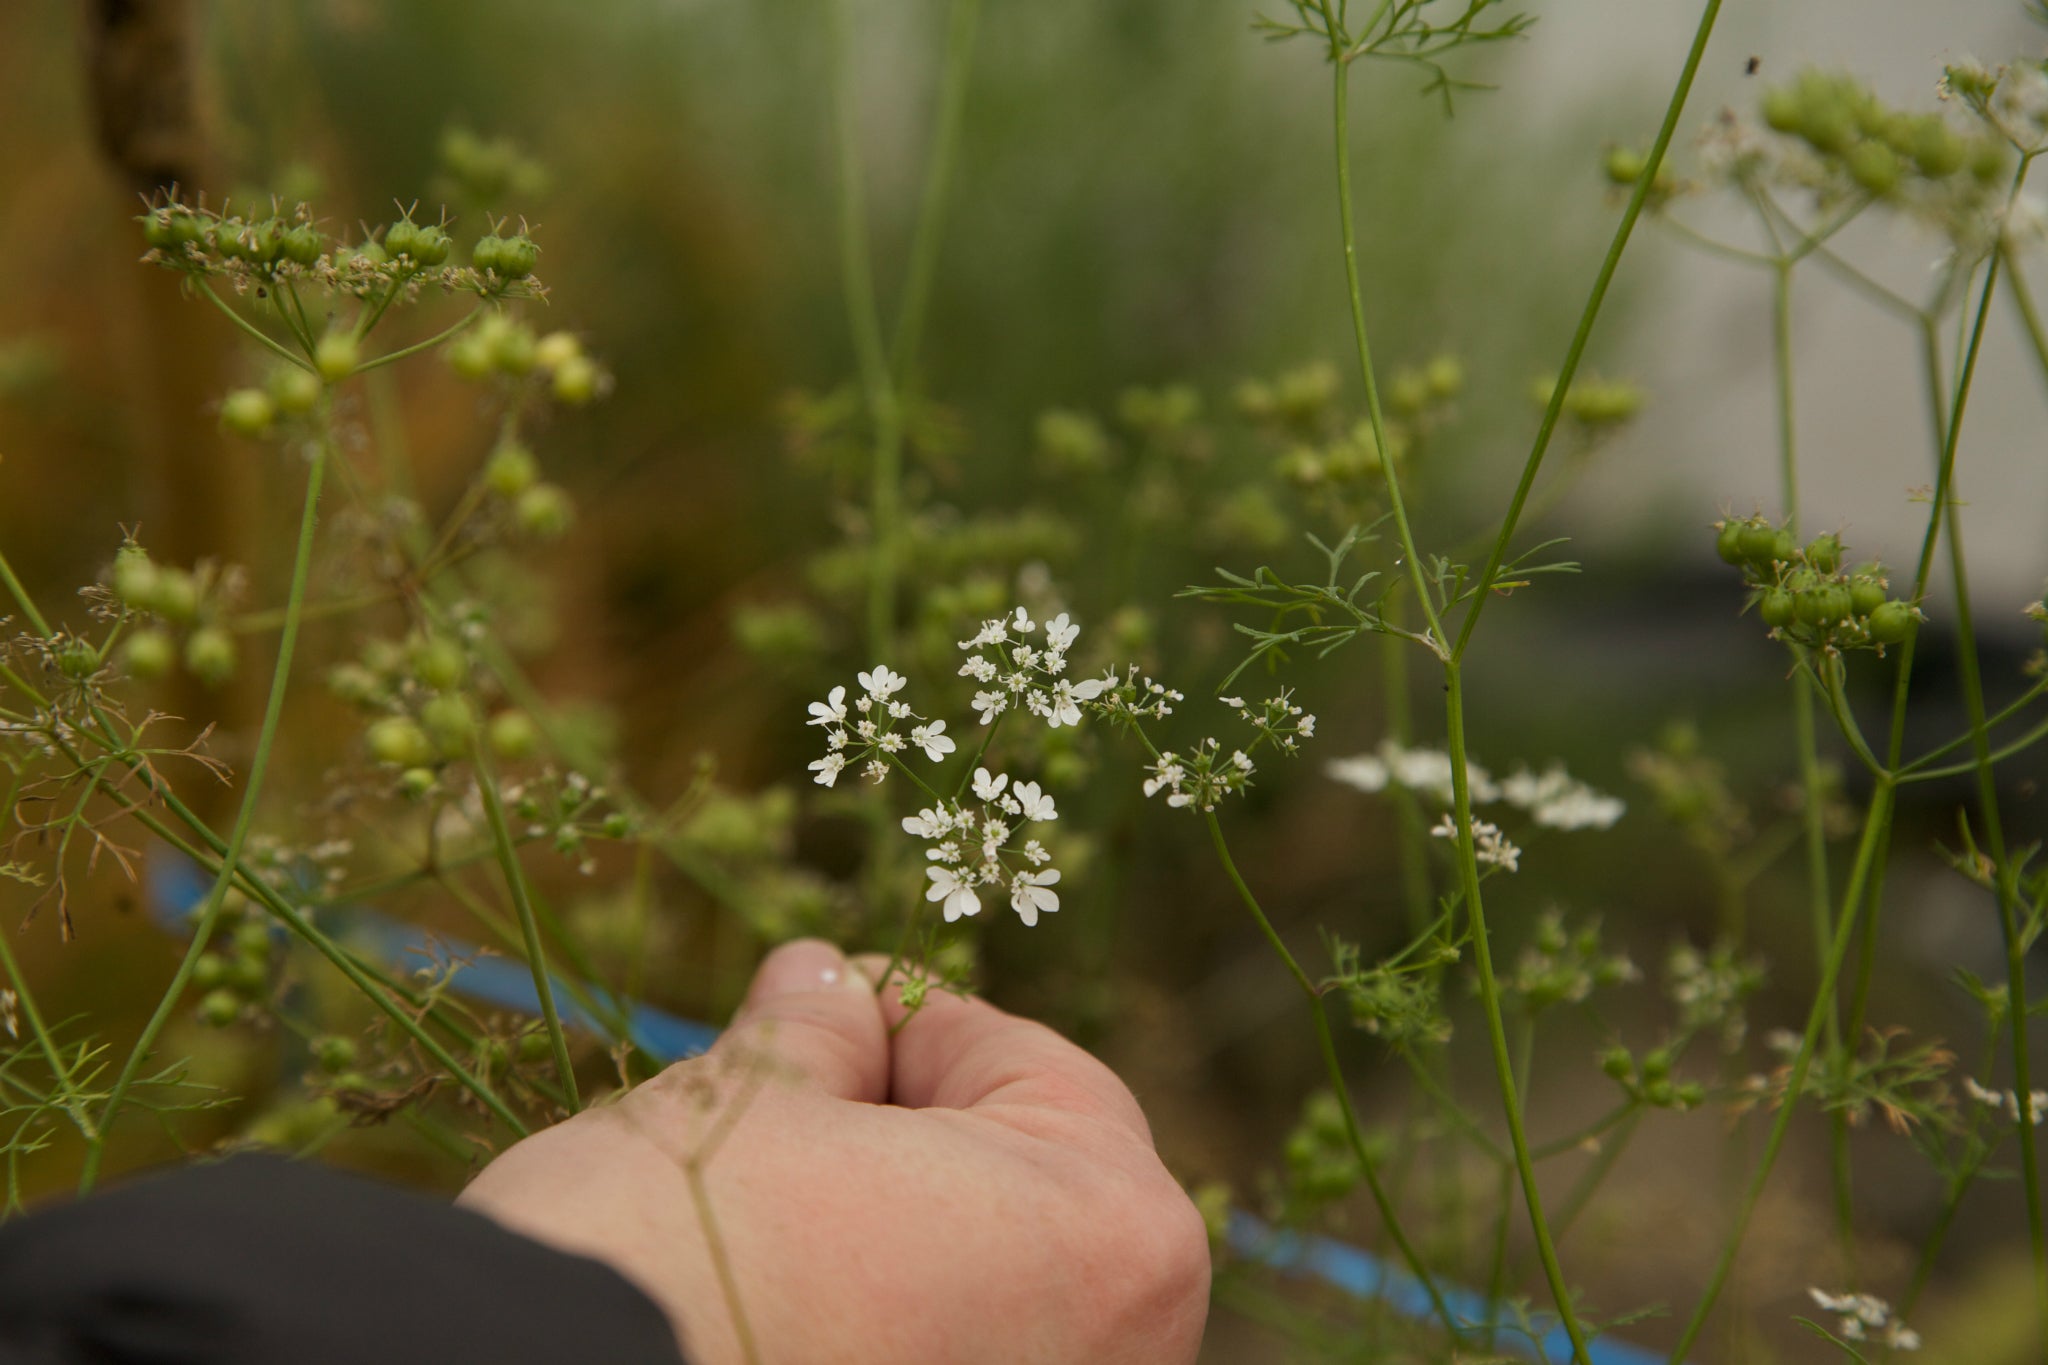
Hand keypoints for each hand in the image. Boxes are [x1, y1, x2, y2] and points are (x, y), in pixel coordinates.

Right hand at [458, 940, 1210, 1363]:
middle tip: (777, 1119)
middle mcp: (1122, 1352)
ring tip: (759, 1224)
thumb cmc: (676, 1255)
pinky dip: (869, 1331)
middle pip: (1012, 1189)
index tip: (811, 1009)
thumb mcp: (751, 1104)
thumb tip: (827, 982)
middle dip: (894, 1138)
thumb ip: (819, 1033)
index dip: (902, 1023)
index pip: (1028, 1069)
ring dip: (877, 1242)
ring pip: (970, 1286)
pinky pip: (936, 1353)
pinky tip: (764, 1312)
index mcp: (1118, 1232)